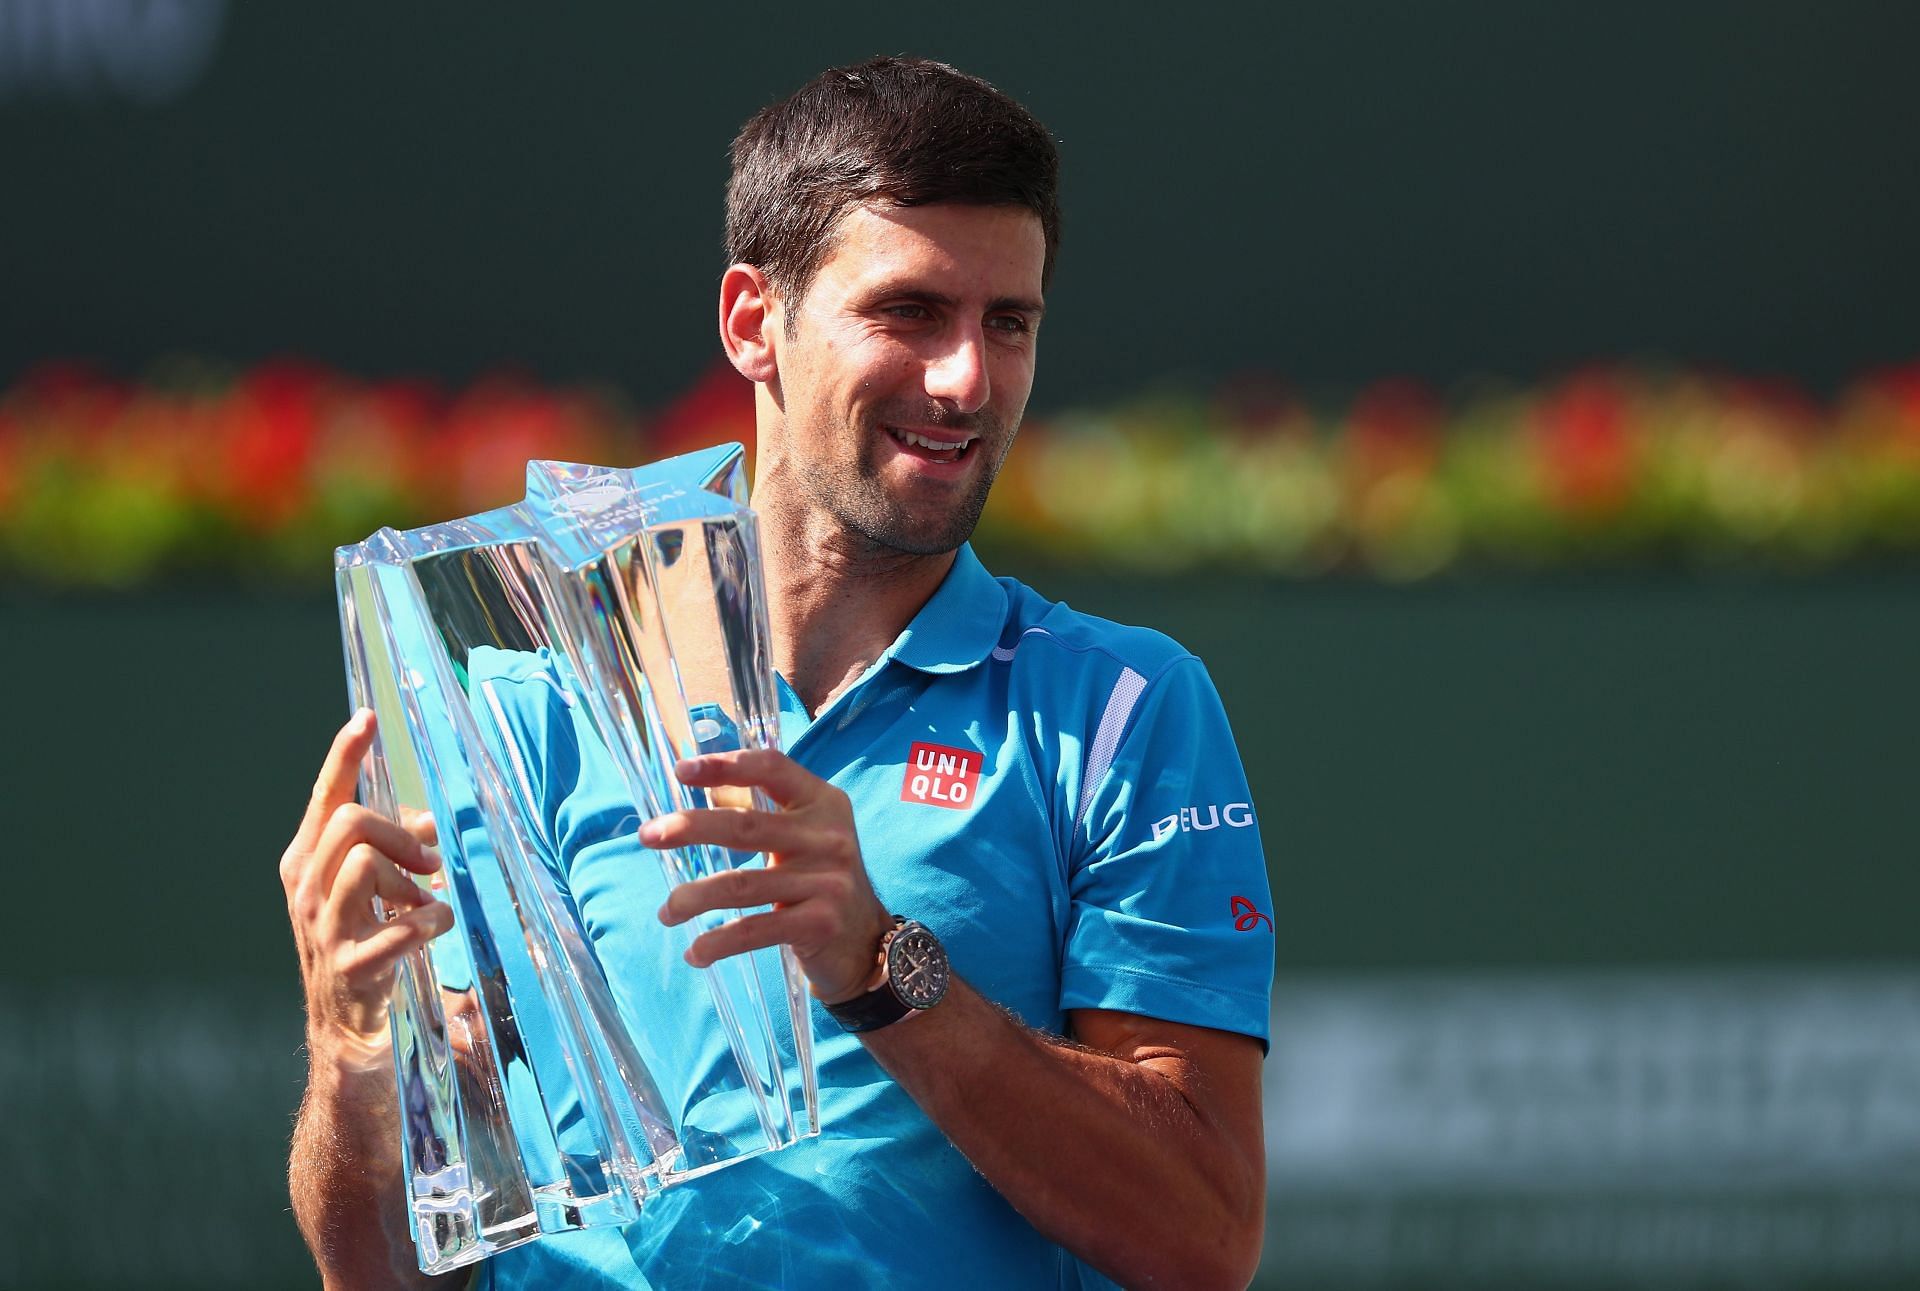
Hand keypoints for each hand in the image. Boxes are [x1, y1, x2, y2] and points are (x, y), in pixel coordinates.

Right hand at [279, 709, 452, 1067]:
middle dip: (400, 833)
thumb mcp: (374, 890)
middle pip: (351, 822)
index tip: (366, 718)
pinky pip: (399, 924)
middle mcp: (304, 890)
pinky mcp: (351, 966)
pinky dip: (430, 919)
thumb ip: (395, 848)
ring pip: (364, 862)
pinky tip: (434, 927)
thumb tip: (424, 820)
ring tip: (422, 902)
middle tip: (428, 863)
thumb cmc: (364, 948)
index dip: (345, 755)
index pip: (325, 797)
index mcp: (305, 864)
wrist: (347, 1034)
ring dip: (409, 878)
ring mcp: (322, 929)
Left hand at [644, 749, 892, 1004]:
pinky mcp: (820, 923)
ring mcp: (828, 881)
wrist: (865, 942)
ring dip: (693, 898)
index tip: (680, 771)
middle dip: (690, 828)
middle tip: (648, 835)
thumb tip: (695, 789)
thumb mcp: (804, 837)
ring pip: (742, 885)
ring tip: (666, 911)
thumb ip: (760, 814)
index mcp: (823, 802)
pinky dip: (718, 943)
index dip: (725, 766)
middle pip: (746, 826)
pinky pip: (755, 930)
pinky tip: (696, 952)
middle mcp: (829, 836)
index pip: (772, 769)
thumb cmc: (820, 880)